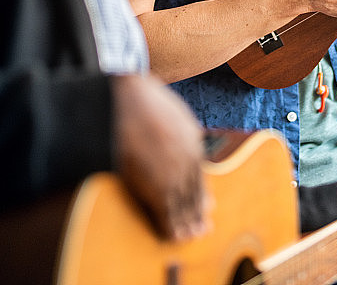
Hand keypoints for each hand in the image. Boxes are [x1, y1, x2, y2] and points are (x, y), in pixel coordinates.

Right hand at [111, 74, 207, 239]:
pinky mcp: (155, 185)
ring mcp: (172, 174)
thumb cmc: (146, 99)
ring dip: (187, 224)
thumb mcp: (175, 113)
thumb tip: (188, 138)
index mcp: (193, 143)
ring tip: (191, 237)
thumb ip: (184, 130)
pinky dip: (169, 226)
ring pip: (183, 205)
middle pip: (194, 193)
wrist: (128, 100)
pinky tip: (172, 235)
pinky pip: (165, 212)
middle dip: (198, 213)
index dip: (203, 193)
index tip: (208, 206)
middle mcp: (187, 161)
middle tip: (204, 229)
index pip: (200, 176)